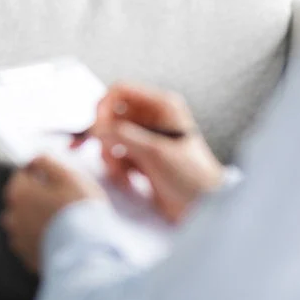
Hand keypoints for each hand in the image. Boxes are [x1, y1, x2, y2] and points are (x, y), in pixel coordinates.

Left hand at [0, 155, 104, 271]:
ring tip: (62, 221)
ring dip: (38, 219)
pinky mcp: (28, 258)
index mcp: (18, 193)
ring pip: (25, 222)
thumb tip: (35, 158)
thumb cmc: (79, 212)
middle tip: (62, 200)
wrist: (87, 253)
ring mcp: (18, 240)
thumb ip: (46, 161)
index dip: (39, 174)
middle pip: (21, 200)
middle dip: (37, 197)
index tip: (55, 179)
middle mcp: (12, 217)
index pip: (22, 176)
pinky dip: (42, 238)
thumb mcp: (67, 175)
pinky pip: (32, 243)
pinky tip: (60, 238)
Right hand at [76, 83, 223, 222]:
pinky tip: (128, 181)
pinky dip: (117, 168)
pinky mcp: (141, 157)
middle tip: (100, 153)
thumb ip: (123, 135)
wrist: (204, 208)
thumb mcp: (155, 152)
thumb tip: (96, 127)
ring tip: (121, 174)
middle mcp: (153, 117)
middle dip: (105, 136)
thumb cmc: (192, 176)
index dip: (104, 106)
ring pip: (111, 137)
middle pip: (112, 114)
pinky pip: (117, 155)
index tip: (95, 128)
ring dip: (110, 156)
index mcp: (162, 106)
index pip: (121, 91)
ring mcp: (146, 138)